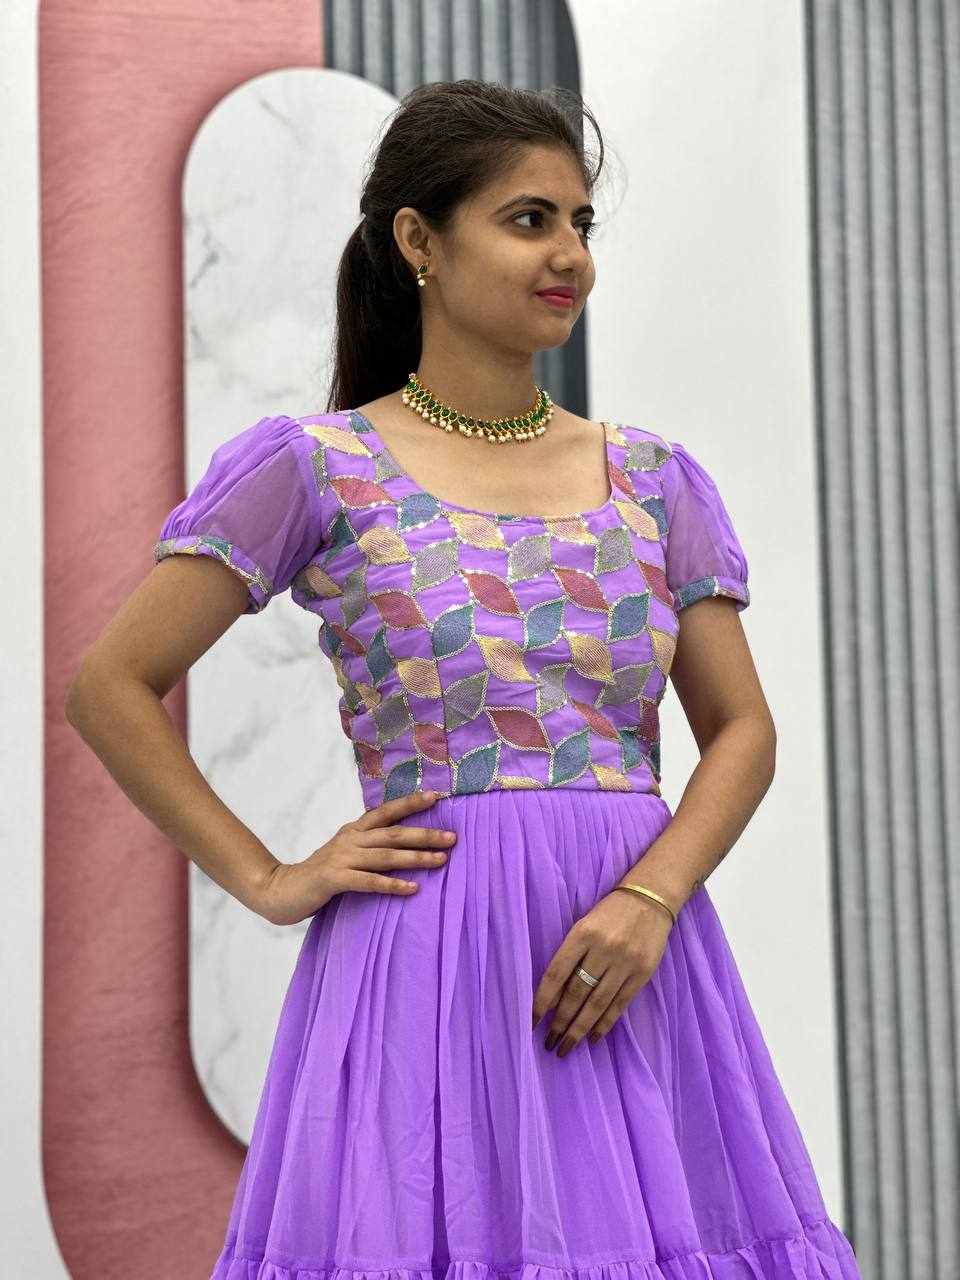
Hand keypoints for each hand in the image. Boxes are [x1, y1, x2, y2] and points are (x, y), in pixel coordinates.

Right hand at [254, 790, 455, 925]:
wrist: (281, 890)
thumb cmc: (320, 874)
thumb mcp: (345, 853)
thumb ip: (368, 846)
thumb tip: (401, 843)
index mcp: (353, 830)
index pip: (386, 812)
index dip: (411, 803)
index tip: (437, 797)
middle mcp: (350, 839)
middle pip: (393, 833)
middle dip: (425, 834)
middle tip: (453, 837)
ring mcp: (341, 858)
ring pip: (385, 855)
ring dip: (416, 857)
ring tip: (441, 861)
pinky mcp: (334, 880)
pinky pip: (368, 882)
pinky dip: (391, 884)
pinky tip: (411, 888)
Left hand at [531, 887, 675, 1056]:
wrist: (650, 899)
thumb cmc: (609, 913)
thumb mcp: (584, 924)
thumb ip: (570, 955)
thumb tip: (552, 995)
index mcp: (582, 934)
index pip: (556, 973)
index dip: (542, 1000)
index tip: (533, 1022)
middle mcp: (602, 949)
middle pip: (576, 992)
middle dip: (560, 1022)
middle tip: (550, 1043)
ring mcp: (624, 962)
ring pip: (597, 1004)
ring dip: (579, 1029)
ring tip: (566, 1047)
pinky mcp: (642, 973)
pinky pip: (619, 1004)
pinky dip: (605, 1024)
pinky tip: (593, 1037)